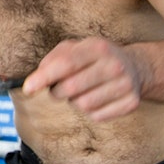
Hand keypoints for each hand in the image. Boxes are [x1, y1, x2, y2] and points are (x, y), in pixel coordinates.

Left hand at [23, 37, 144, 121]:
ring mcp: (125, 84)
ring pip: (83, 105)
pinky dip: (91, 111)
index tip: (28, 88)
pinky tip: (97, 98)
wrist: (135, 67)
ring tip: (83, 90)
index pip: (66, 63)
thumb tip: (35, 78)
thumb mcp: (76, 48)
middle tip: (61, 87)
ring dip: (75, 101)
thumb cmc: (96, 58)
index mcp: (97, 47)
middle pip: (71, 88)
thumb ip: (53, 59)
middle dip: (58, 91)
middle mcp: (114, 64)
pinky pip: (97, 116)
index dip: (44, 77)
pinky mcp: (131, 102)